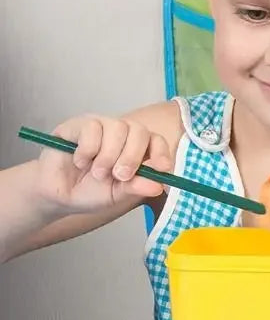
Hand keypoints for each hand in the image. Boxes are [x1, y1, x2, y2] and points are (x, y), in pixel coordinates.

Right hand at [34, 115, 171, 214]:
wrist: (57, 195)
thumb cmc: (90, 192)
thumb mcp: (117, 194)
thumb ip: (136, 187)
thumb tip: (159, 186)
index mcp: (135, 148)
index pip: (156, 140)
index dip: (161, 152)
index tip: (162, 168)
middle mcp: (121, 133)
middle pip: (139, 131)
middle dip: (132, 156)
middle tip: (120, 176)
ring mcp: (100, 125)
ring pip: (117, 127)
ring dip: (108, 156)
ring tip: (96, 173)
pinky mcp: (78, 124)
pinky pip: (92, 128)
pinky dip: (88, 150)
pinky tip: (80, 161)